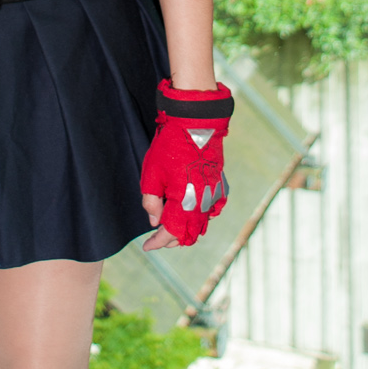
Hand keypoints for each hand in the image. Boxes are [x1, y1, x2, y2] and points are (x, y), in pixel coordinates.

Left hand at [141, 81, 232, 249]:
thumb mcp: (152, 174)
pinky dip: (204, 217)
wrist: (195, 123)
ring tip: (172, 228)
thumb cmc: (170, 146)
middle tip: (157, 238)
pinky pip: (214, 210)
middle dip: (172, 240)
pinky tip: (193, 213)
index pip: (171, 233)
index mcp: (185, 202)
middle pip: (189, 233)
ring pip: (203, 224)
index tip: (147, 246)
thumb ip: (152, 202)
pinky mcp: (220, 184)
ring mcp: (214, 194)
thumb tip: (154, 222)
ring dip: (188, 230)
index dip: (158, 242)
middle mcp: (203, 202)